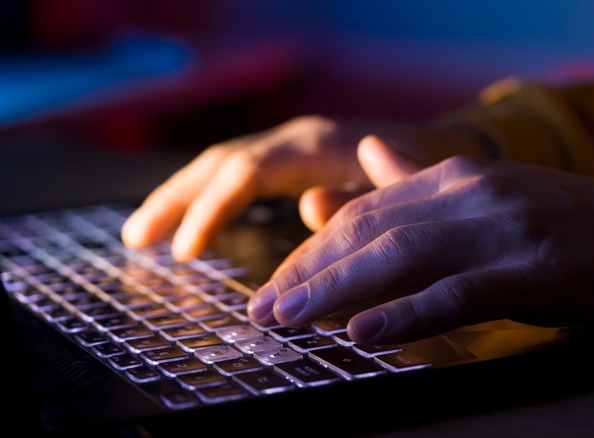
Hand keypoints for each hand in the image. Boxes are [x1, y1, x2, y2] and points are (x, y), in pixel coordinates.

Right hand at [121, 115, 491, 260]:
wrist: (444, 146)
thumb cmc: (424, 174)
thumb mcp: (399, 192)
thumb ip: (359, 200)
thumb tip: (308, 208)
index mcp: (317, 146)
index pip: (247, 172)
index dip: (212, 209)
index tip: (186, 250)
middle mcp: (295, 139)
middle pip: (220, 162)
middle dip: (176, 199)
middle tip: (137, 239)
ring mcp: (289, 145)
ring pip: (220, 163)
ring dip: (179, 196)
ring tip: (140, 233)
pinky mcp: (289, 158)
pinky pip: (236, 171)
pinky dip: (205, 195)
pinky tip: (185, 221)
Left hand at [248, 136, 593, 344]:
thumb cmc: (566, 222)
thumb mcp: (488, 191)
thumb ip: (420, 178)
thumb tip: (364, 157)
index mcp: (456, 174)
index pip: (364, 209)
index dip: (313, 247)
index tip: (278, 281)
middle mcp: (470, 191)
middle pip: (369, 230)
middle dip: (309, 270)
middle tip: (264, 307)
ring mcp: (500, 228)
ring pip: (399, 258)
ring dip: (335, 290)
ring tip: (289, 319)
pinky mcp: (531, 269)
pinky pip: (455, 293)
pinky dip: (405, 314)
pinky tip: (363, 333)